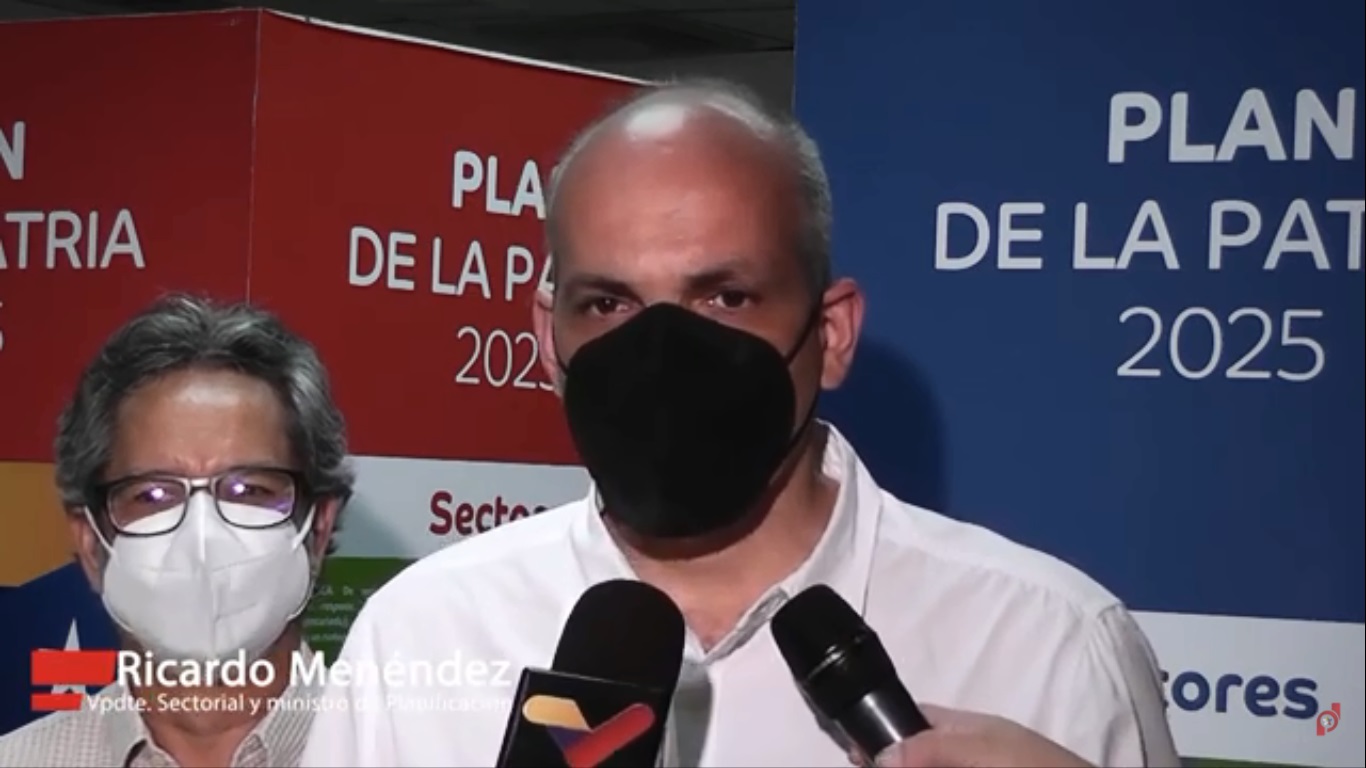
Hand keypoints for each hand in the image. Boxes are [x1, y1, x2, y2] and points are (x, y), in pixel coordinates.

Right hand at [856, 704, 1093, 767]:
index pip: (915, 719)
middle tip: (863, 767)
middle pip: (918, 756)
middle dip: (890, 762)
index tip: (853, 750)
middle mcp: (971, 756)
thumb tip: (879, 754)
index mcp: (972, 731)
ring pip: (930, 767)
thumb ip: (934, 750)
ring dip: (906, 767)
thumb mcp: (988, 753)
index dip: (882, 731)